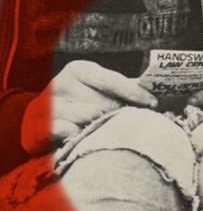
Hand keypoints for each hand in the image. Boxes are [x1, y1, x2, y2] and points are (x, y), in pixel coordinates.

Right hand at [21, 60, 157, 156]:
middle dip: (119, 115)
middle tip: (131, 125)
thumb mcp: (98, 90)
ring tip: (109, 134)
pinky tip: (85, 140)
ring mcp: (49, 105)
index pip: (111, 80)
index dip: (133, 92)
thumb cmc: (80, 104)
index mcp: (79, 70)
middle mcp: (62, 83)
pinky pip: (69, 135)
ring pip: (88, 121)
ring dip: (101, 129)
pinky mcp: (40, 127)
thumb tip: (154, 91)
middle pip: (103, 104)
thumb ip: (123, 89)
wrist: (40, 120)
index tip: (153, 103)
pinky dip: (80, 138)